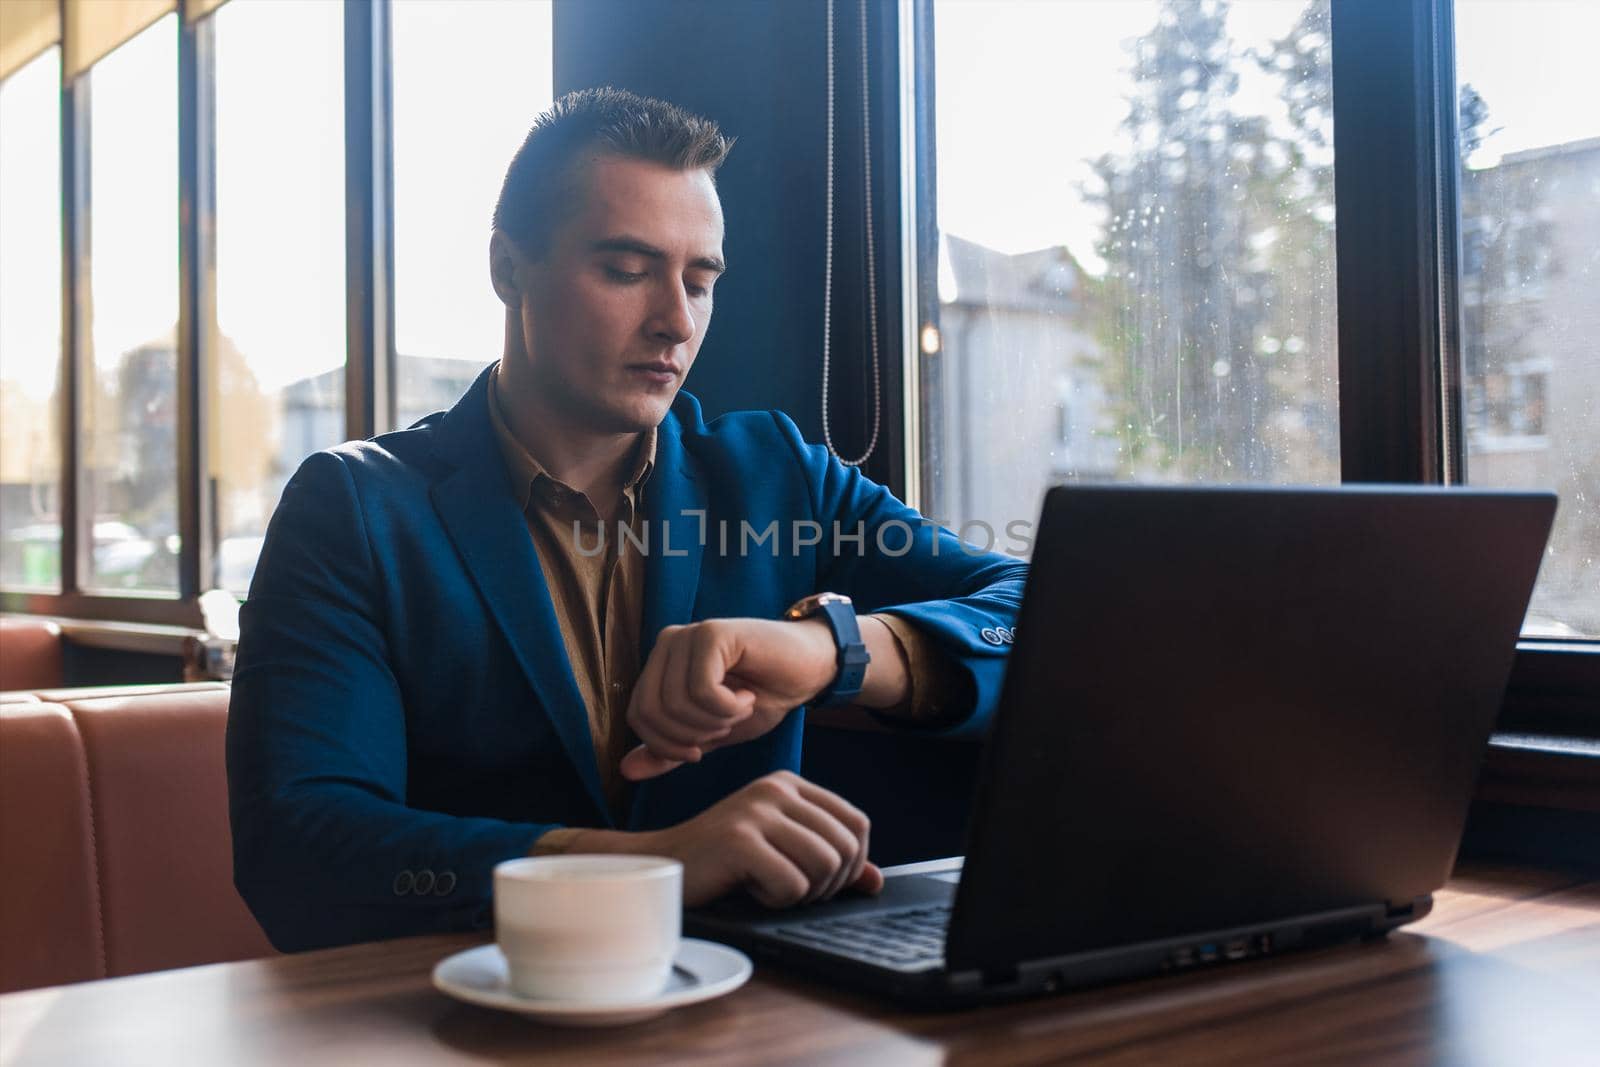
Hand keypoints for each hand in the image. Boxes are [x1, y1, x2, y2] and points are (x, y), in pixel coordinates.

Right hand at [570, 771, 884, 906]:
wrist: (663, 866)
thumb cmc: (723, 863)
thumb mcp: (782, 853)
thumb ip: (830, 862)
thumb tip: (876, 881)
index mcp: (789, 784)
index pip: (857, 822)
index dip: (853, 862)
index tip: (824, 880)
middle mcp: (775, 789)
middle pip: (845, 847)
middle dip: (828, 884)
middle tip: (792, 889)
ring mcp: (756, 812)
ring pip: (825, 866)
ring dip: (803, 893)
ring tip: (770, 887)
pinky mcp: (740, 840)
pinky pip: (792, 884)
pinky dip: (776, 900)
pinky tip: (749, 889)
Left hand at [620, 617, 837, 780]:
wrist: (809, 669)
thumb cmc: (763, 696)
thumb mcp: (710, 733)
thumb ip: (670, 750)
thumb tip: (625, 770)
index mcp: (661, 664)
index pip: (638, 716)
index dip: (667, 745)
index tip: (701, 748)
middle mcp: (668, 643)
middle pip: (651, 711)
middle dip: (690, 736)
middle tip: (725, 725)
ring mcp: (689, 635)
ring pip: (676, 703)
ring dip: (714, 721)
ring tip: (739, 708)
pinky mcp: (713, 633)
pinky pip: (702, 689)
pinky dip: (728, 707)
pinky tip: (748, 695)